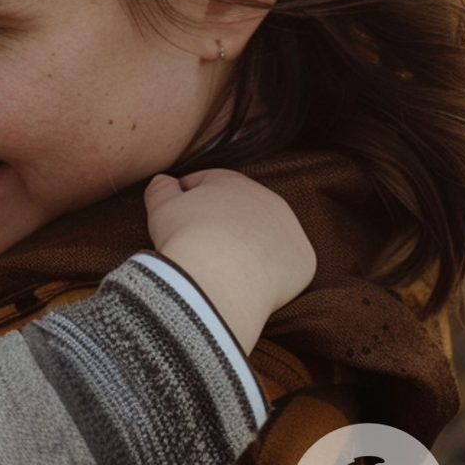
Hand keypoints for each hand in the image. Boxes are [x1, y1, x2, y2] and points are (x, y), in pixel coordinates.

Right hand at [144, 170, 313, 353]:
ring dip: (250, 247)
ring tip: (227, 267)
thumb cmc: (187, 238)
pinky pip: (284, 265)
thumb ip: (161, 187)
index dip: (189, 197)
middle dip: (225, 222)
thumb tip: (164, 180)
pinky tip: (250, 284)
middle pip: (243, 209)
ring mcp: (290, 229)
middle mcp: (268, 199)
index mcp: (233, 182)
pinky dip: (270, 273)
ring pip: (267, 237)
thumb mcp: (161, 206)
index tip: (177, 215)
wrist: (219, 276)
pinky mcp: (303, 259)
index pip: (209, 183)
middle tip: (202, 245)